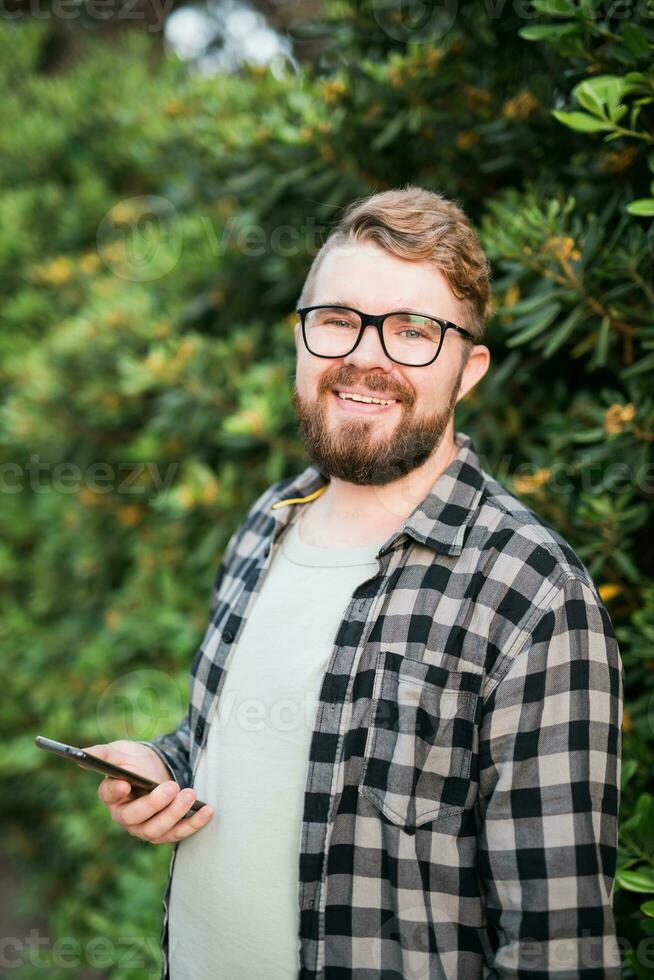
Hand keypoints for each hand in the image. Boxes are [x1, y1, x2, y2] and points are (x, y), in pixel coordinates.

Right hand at [81, 740, 213, 843]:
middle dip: (154, 804)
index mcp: (111, 795)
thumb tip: (83, 753)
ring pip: (156, 830)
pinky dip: (194, 824)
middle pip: (135, 818)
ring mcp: (145, 828)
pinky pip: (178, 833)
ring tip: (190, 794)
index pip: (108, 795)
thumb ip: (104, 753)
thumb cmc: (135, 760)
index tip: (126, 782)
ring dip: (175, 814)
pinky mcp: (165, 832)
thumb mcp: (120, 751)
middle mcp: (125, 816)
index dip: (115, 790)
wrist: (156, 769)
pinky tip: (208, 810)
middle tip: (172, 787)